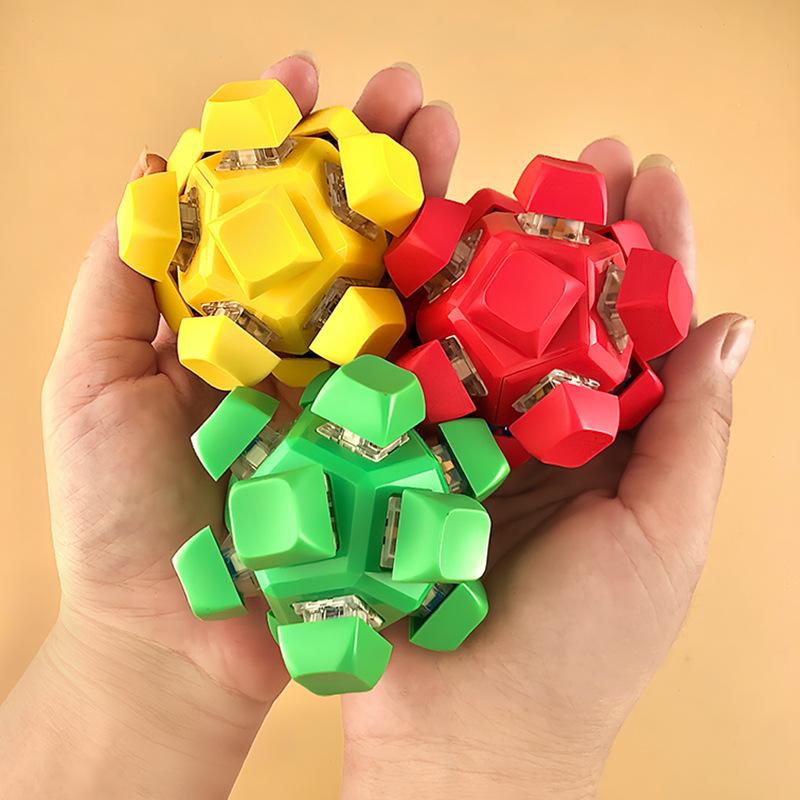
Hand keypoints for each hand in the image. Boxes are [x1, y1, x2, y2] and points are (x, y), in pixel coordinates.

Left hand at [1, 55, 459, 798]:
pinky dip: (455, 303)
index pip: (266, 211)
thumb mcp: (90, 383)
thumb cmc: (124, 519)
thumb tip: (157, 169)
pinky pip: (429, 365)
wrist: (182, 640)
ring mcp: (351, 390)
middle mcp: (298, 345)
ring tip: (455, 133)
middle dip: (377, 154)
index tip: (305, 76)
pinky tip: (482, 240)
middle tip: (412, 91)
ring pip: (395, 281)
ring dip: (426, 203)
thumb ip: (119, 280)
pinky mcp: (391, 441)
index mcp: (230, 322)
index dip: (285, 141)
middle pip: (344, 232)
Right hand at [341, 143, 752, 798]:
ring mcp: (466, 435)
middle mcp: (541, 428)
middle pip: (560, 309)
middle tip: (579, 159)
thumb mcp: (662, 539)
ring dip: (494, 254)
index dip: (651, 251)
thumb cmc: (579, 650)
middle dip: (572, 231)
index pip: (641, 328)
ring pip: (484, 325)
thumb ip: (692, 433)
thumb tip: (730, 326)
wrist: (462, 729)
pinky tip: (424, 252)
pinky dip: (418, 311)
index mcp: (614, 445)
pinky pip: (412, 369)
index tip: (650, 179)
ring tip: (502, 182)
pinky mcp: (403, 452)